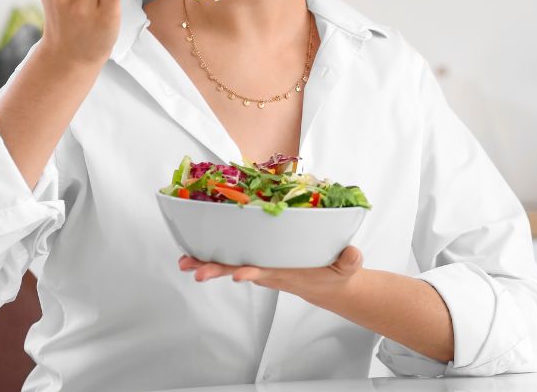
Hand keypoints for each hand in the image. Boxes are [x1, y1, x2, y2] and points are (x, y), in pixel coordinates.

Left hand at [178, 246, 363, 303]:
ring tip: (184, 262)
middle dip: (216, 270)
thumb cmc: (336, 273)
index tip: (239, 274)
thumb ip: (349, 261)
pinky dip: (213, 254)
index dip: (252, 273)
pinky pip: (232, 256)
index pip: (266, 272)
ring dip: (206, 263)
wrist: (329, 285)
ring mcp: (261, 266)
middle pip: (238, 269)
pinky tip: (194, 250)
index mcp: (287, 272)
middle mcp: (268, 270)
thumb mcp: (347, 268)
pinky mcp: (258, 259)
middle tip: (195, 271)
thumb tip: (352, 254)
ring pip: (230, 264)